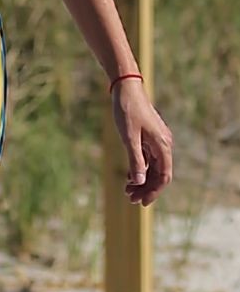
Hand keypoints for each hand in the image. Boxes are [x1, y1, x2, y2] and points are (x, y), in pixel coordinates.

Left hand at [111, 79, 172, 205]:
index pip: (164, 176)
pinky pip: (148, 159)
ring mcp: (157, 141)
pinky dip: (140, 169)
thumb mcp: (129, 138)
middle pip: (159, 173)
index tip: (142, 203)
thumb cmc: (127, 111)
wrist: (126, 89)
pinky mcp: (149, 137)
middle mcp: (163, 144)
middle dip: (146, 188)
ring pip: (153, 167)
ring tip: (127, 191)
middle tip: (130, 199)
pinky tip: (129, 177)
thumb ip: (135, 160)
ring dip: (142, 180)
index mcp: (162, 145)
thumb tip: (140, 182)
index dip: (154, 191)